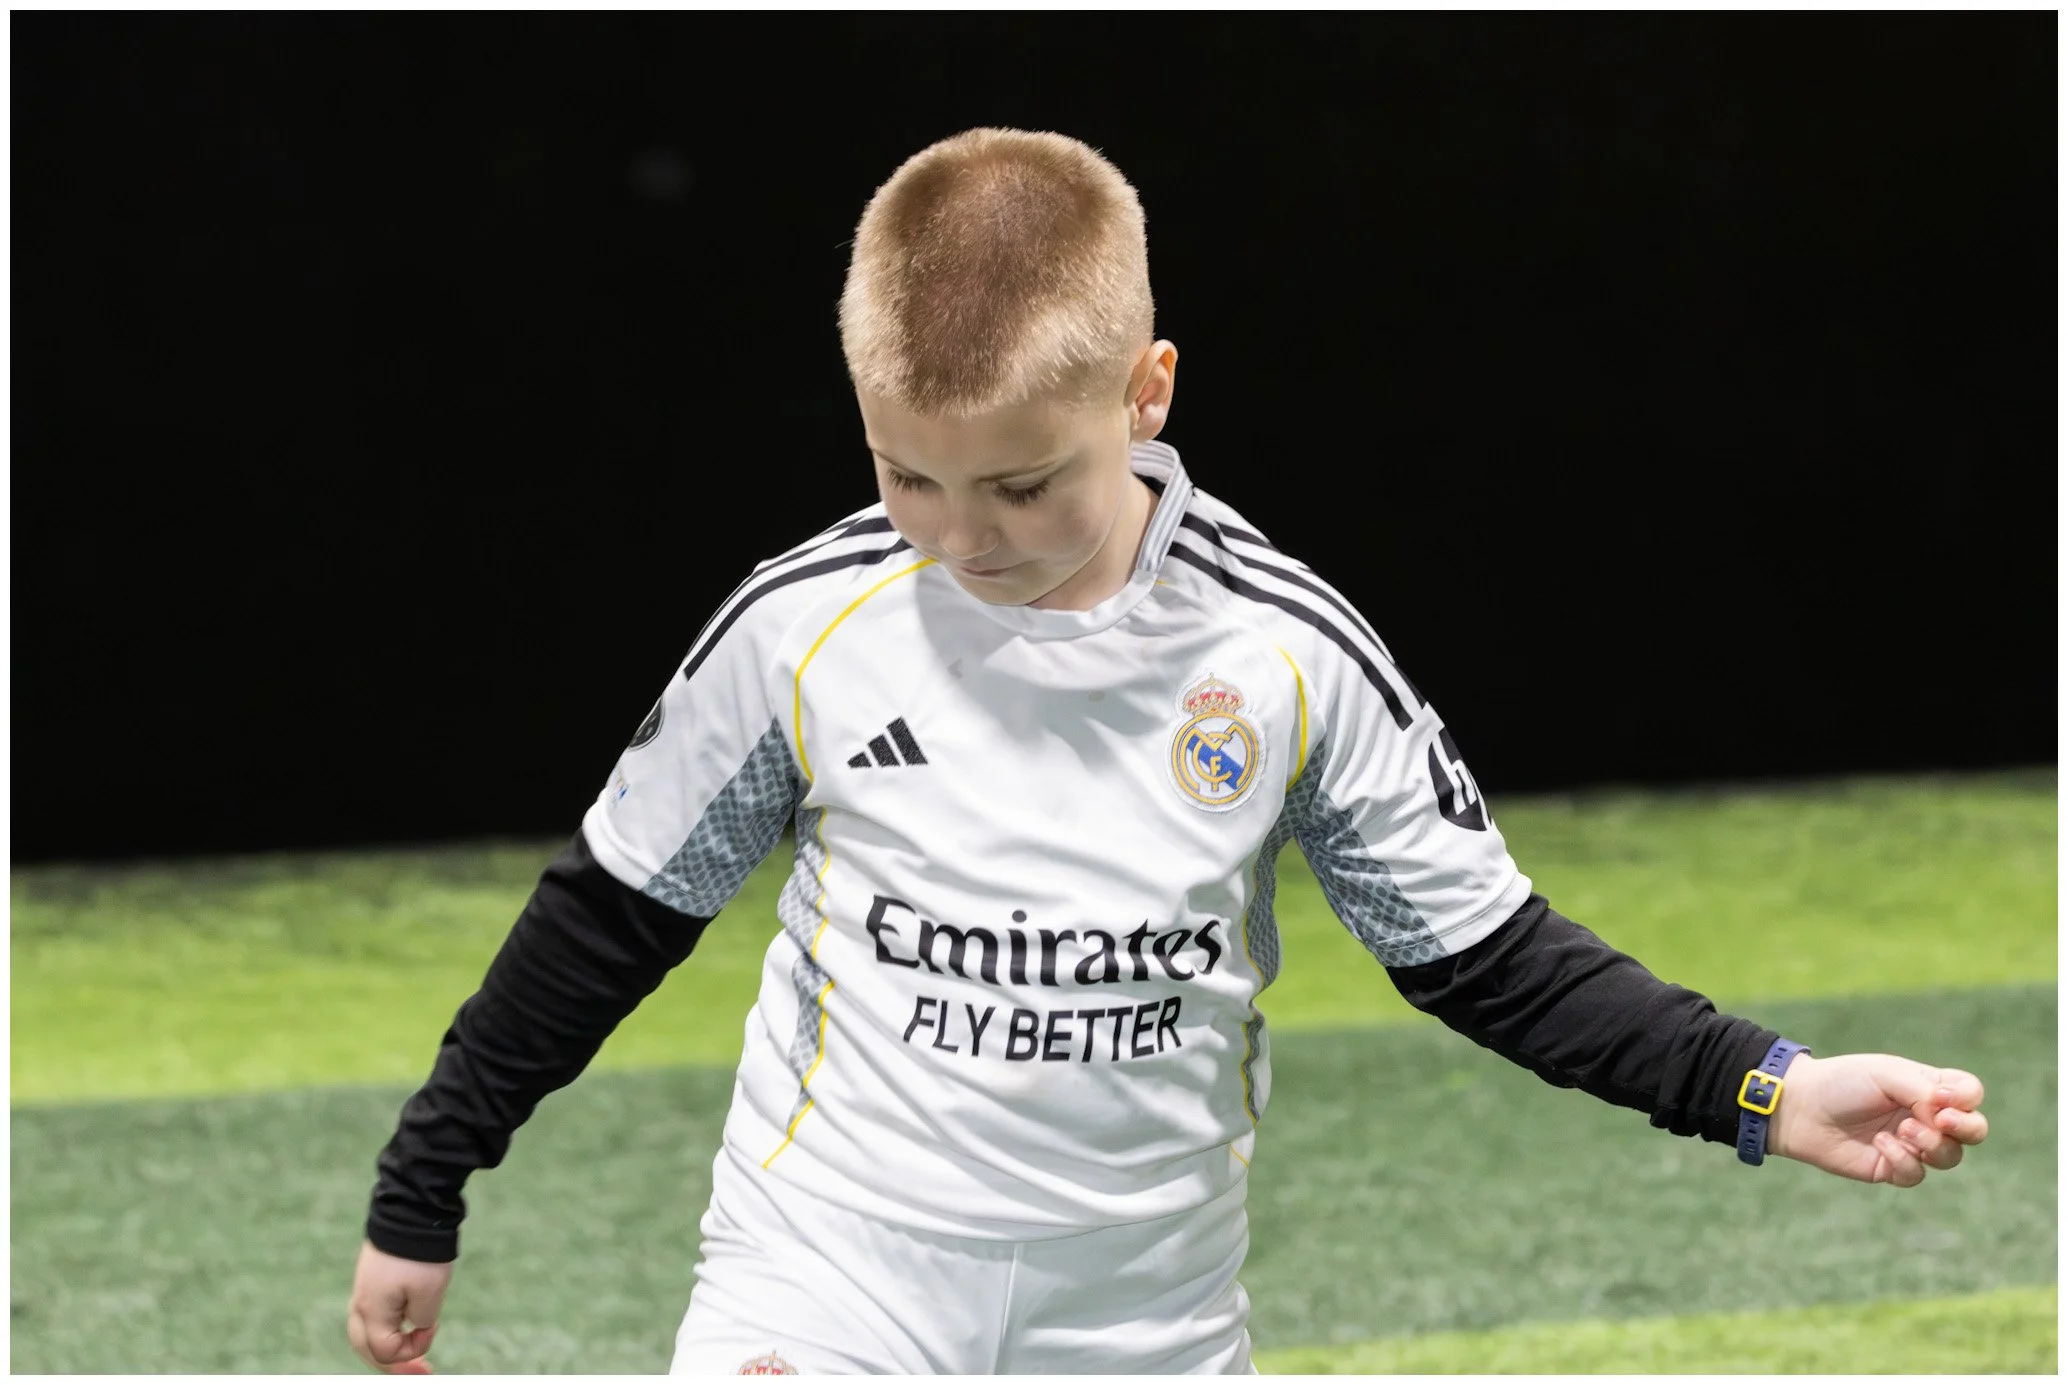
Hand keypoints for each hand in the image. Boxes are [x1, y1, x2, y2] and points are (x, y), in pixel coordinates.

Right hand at [347, 1240, 451, 1373]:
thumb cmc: (420, 1254)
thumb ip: (421, 1321)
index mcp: (371, 1311)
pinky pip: (373, 1315)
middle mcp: (361, 1304)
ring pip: (366, 1334)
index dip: (412, 1350)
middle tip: (419, 1370)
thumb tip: (417, 1326)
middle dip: (392, 1362)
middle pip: (367, 1348)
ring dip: (387, 1347)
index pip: (385, 1351)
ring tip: (411, 1354)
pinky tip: (405, 1327)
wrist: (410, 1211)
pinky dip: (387, 1328)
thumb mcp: (430, 1293)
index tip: (433, 1330)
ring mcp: (364, 1291)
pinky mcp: (371, 1280)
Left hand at [1767, 1053, 1987, 1186]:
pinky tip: (1879, 1144)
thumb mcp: (1886, 1074)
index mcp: (1927, 1087)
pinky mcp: (1892, 1168)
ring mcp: (1911, 1144)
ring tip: (1902, 1130)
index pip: (1970, 1093)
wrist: (1801, 1107)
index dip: (1965, 1097)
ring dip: (1931, 1144)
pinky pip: (1916, 1174)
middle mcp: (1925, 1117)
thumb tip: (1948, 1117)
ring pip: (1950, 1156)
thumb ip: (1924, 1091)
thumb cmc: (1843, 1082)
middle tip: (1940, 1120)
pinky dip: (1903, 1160)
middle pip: (1975, 1130)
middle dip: (1967, 1128)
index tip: (1939, 1095)